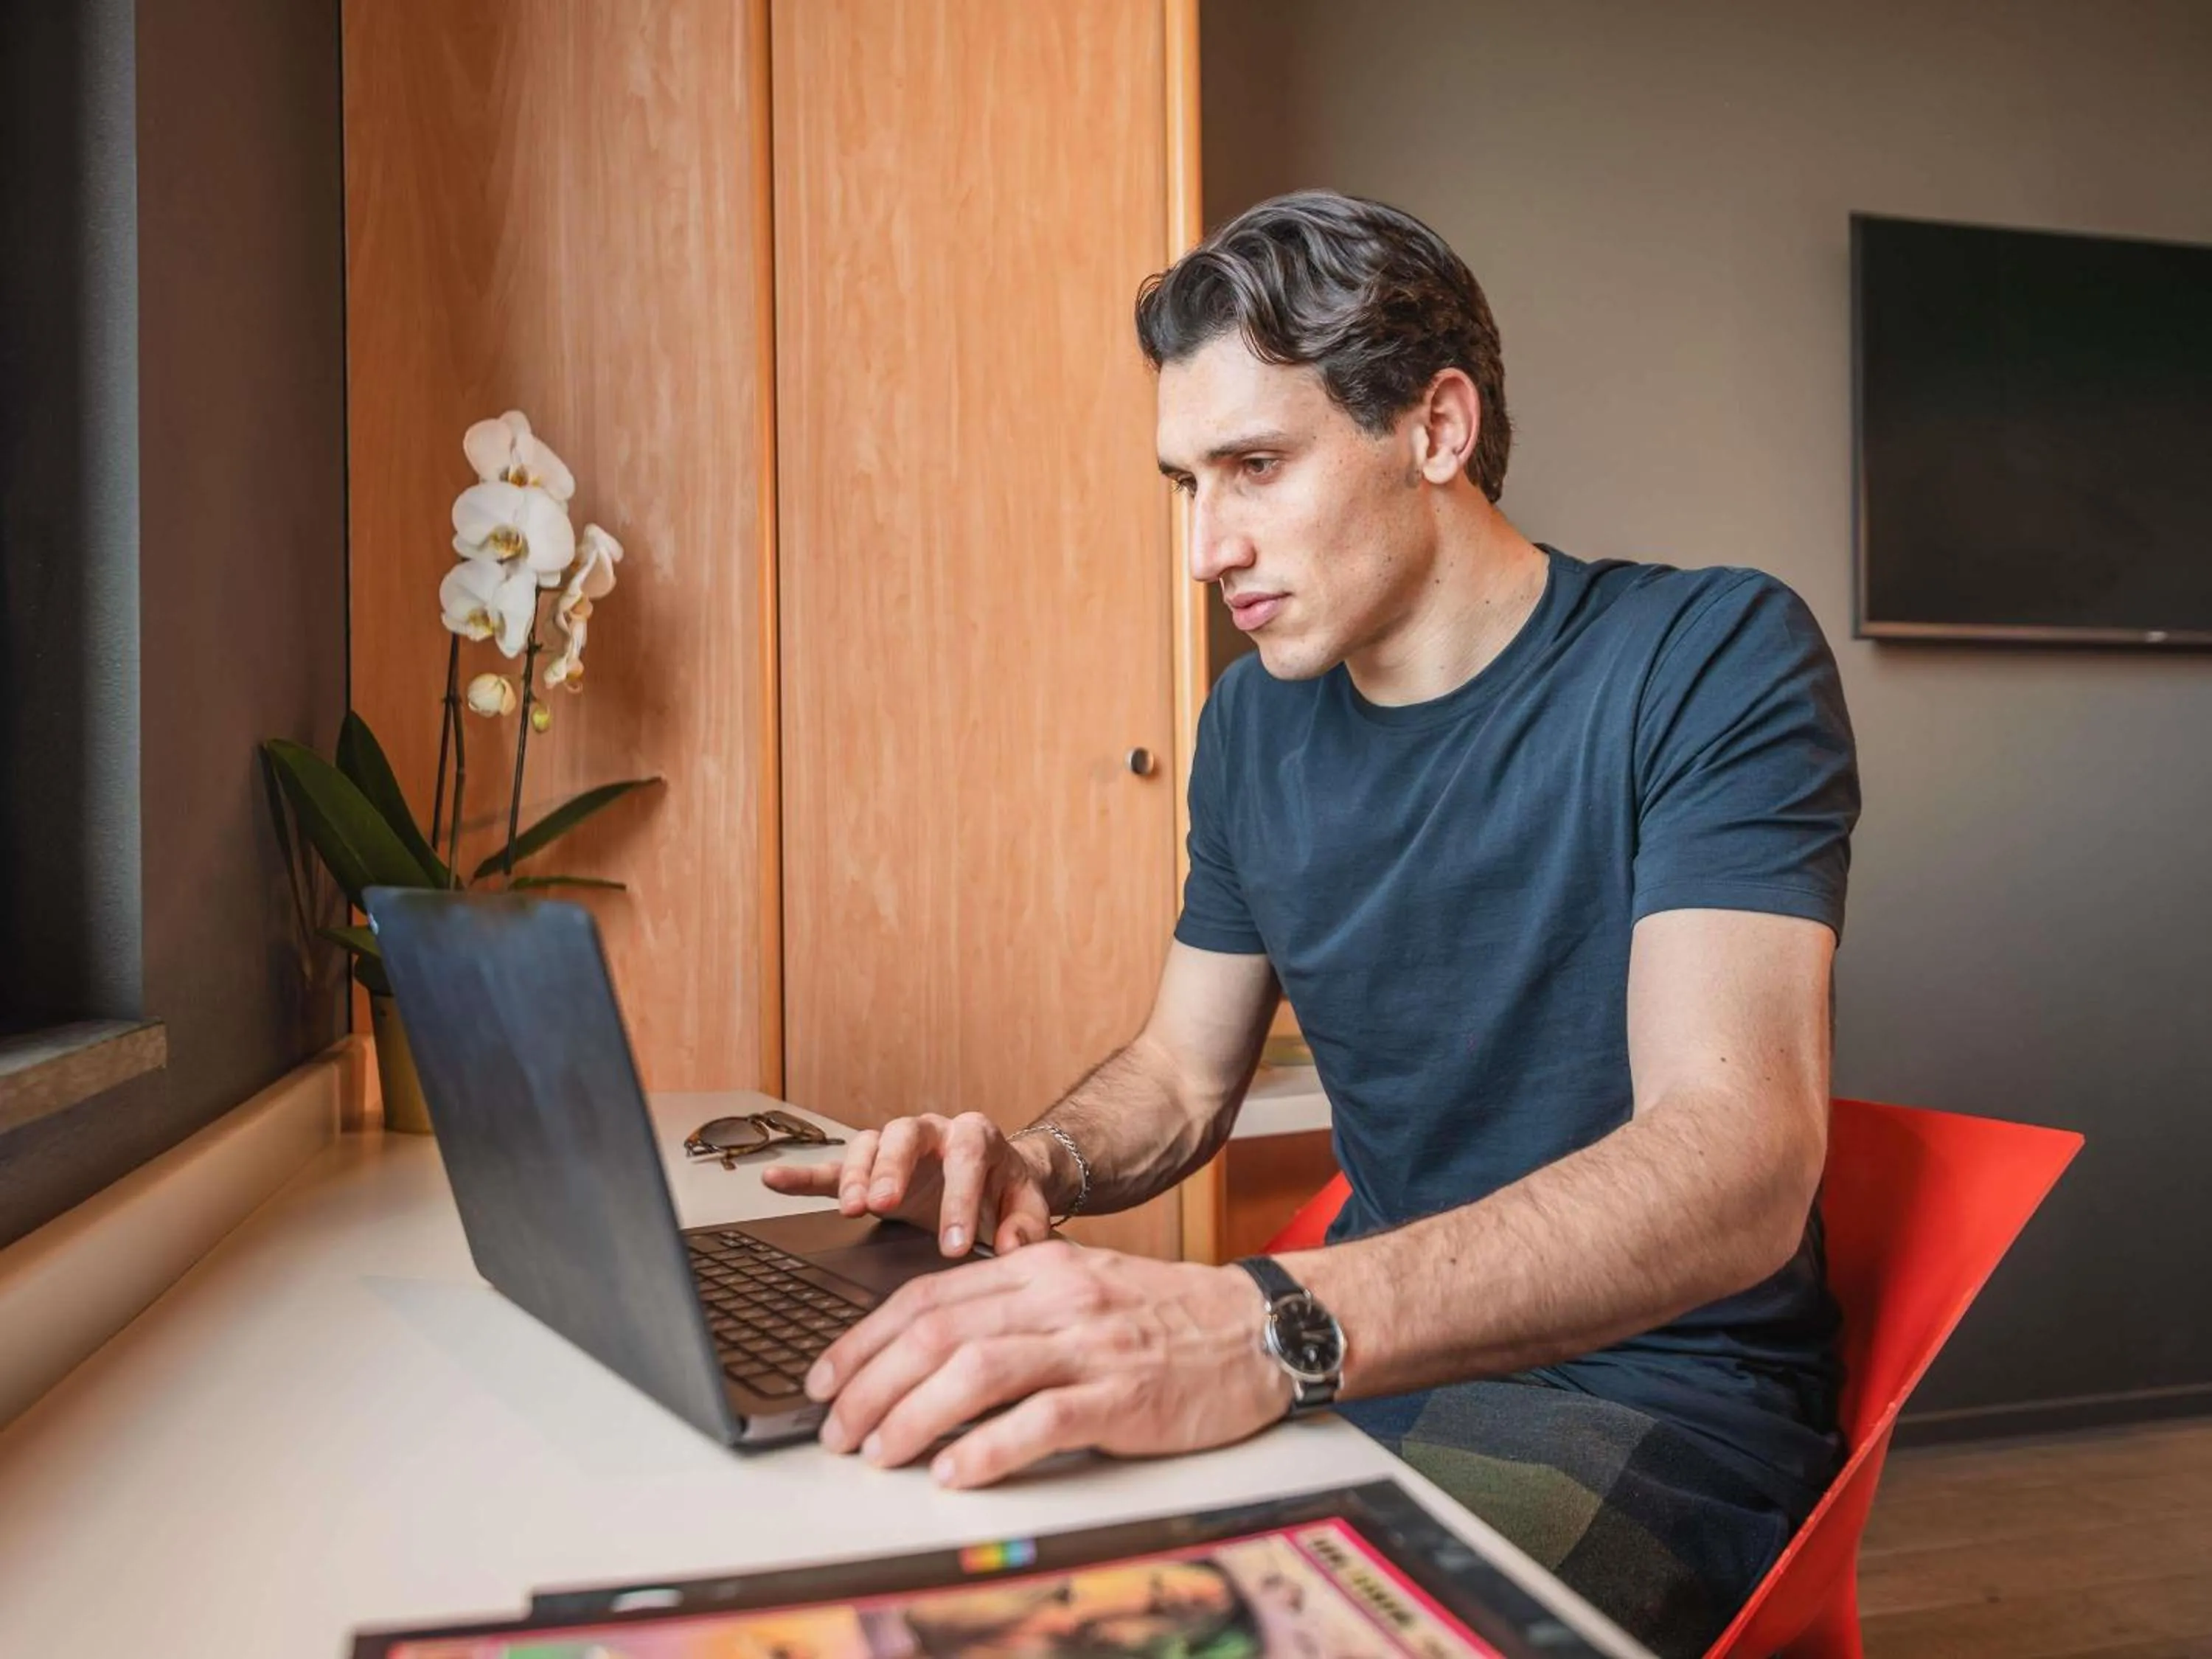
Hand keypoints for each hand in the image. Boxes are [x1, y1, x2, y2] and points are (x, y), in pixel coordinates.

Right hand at [760, 1111, 1054, 1257]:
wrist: (994, 1178)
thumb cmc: (1007, 1191)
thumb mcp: (1028, 1206)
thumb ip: (1025, 1227)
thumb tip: (1010, 1249)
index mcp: (975, 1136)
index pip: (966, 1157)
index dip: (958, 1198)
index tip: (952, 1245)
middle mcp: (931, 1131)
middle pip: (905, 1134)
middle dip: (892, 1169)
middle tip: (883, 1205)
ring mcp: (895, 1148)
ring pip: (868, 1144)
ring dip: (856, 1174)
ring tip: (850, 1210)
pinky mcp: (869, 1169)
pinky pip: (832, 1166)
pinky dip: (804, 1175)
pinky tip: (774, 1181)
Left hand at [804, 1241, 1294, 1486]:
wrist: (1258, 1328)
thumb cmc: (1166, 1317)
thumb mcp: (1080, 1288)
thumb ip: (1011, 1310)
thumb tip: (928, 1352)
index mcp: (1037, 1266)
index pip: (926, 1296)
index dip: (864, 1339)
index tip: (826, 1378)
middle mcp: (1056, 1297)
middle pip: (936, 1332)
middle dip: (871, 1384)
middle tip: (836, 1430)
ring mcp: (1090, 1345)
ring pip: (976, 1371)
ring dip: (911, 1417)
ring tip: (877, 1454)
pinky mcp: (1124, 1396)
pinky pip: (1040, 1421)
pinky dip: (986, 1449)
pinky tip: (953, 1473)